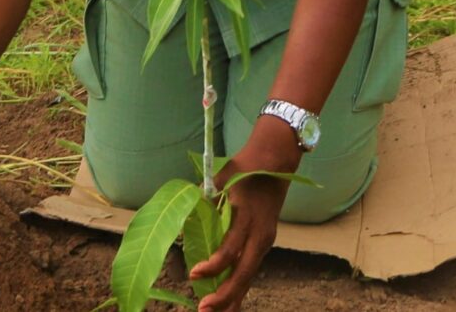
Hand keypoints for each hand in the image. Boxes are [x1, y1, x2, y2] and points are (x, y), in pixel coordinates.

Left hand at [187, 124, 300, 311]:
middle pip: (244, 273)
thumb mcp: (220, 180)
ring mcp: (264, 239)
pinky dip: (241, 286)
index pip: (229, 250)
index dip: (212, 266)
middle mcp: (259, 234)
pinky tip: (231, 303)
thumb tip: (179, 218)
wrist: (276, 160)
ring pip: (249, 276)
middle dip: (225, 295)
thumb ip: (202, 200)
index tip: (193, 274)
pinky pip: (252, 269)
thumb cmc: (243, 167)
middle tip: (203, 309)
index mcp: (247, 218)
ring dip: (234, 298)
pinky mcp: (264, 242)